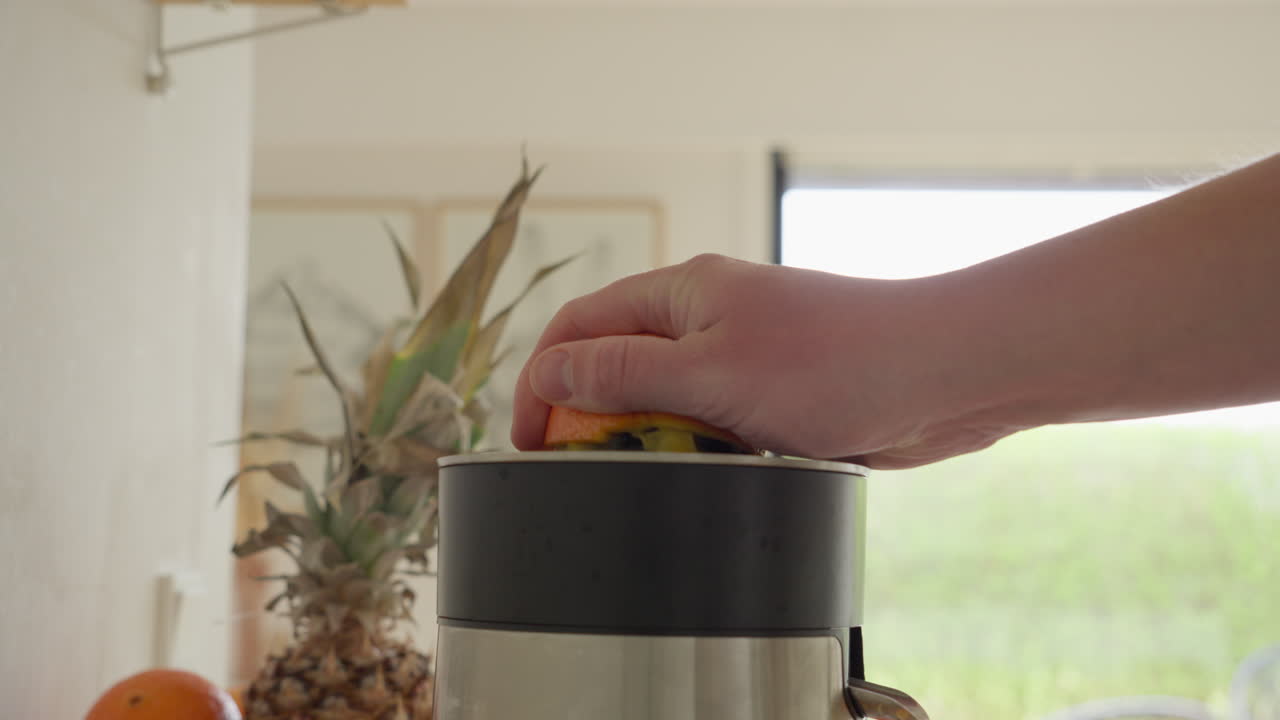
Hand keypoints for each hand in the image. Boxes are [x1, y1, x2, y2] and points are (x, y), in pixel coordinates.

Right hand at [510, 253, 1015, 467]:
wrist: (944, 376)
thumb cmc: (837, 361)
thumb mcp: (710, 372)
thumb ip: (622, 373)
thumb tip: (547, 372)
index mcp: (681, 291)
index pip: (579, 326)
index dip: (542, 381)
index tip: (529, 441)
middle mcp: (706, 318)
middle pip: (616, 363)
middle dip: (588, 416)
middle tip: (579, 473)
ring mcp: (741, 358)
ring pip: (663, 402)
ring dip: (645, 439)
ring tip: (642, 480)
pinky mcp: (772, 397)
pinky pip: (709, 425)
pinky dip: (693, 453)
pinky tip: (699, 479)